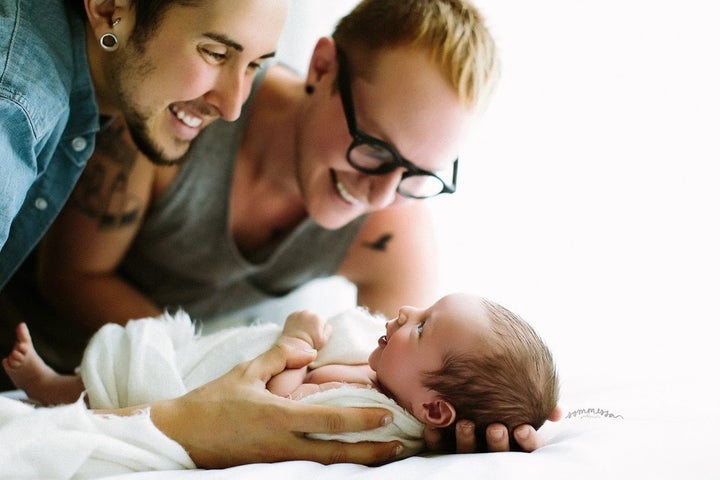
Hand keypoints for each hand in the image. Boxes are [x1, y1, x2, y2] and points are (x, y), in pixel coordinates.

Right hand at [145, 341, 400, 466]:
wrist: (178, 437)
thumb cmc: (211, 402)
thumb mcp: (246, 371)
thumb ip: (280, 357)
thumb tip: (309, 350)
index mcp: (278, 417)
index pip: (330, 420)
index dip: (362, 419)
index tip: (385, 414)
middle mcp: (282, 445)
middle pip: (337, 454)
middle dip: (372, 452)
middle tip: (400, 446)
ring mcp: (276, 462)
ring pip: (326, 467)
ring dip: (358, 462)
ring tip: (385, 456)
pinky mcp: (269, 470)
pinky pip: (308, 469)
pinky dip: (333, 466)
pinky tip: (348, 461)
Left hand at [281, 310, 331, 349]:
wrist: (294, 347)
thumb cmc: (310, 345)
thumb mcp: (324, 340)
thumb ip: (328, 329)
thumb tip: (327, 324)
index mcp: (318, 318)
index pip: (323, 322)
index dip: (320, 330)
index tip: (316, 336)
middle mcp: (308, 313)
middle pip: (313, 318)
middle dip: (312, 324)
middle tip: (309, 335)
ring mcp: (298, 313)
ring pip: (305, 317)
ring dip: (305, 322)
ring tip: (303, 332)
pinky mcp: (291, 316)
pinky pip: (297, 317)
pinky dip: (297, 322)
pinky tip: (297, 330)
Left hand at [424, 407, 562, 452]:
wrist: (461, 387)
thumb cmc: (496, 397)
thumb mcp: (520, 398)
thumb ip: (539, 403)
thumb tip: (559, 412)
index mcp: (512, 439)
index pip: (525, 448)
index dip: (526, 441)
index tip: (523, 427)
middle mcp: (489, 446)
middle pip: (495, 452)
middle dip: (497, 443)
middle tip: (496, 427)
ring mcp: (466, 447)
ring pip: (466, 452)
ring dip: (466, 440)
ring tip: (465, 423)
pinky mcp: (443, 444)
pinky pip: (437, 446)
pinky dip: (435, 437)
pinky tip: (432, 427)